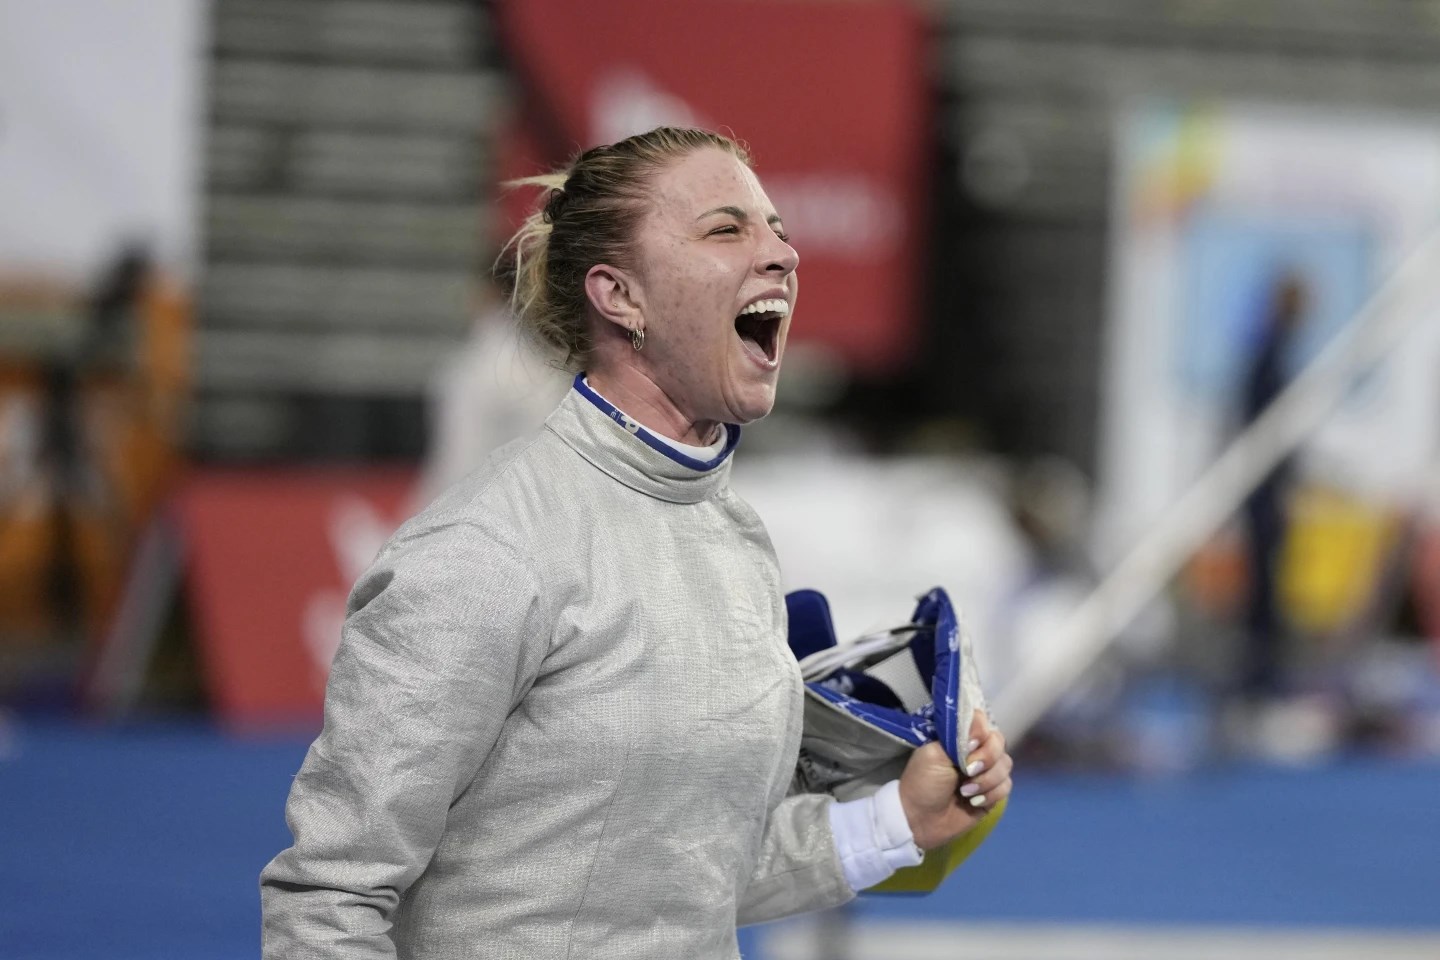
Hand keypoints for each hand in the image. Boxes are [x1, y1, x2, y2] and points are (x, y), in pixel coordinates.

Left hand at [897, 710, 1012, 850]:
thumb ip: (957, 738)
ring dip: (987, 779)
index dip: (980, 731)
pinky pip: (1006, 786)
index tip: (970, 745)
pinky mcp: (993, 793)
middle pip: (999, 742)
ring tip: (965, 791)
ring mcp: (986, 771)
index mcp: (959, 737)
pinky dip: (991, 794)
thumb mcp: (933, 754)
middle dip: (987, 758)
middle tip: (967, 771)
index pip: (982, 721)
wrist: (921, 819)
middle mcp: (976, 751)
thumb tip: (980, 732)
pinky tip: (974, 802)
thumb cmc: (923, 782)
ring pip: (1006, 764)